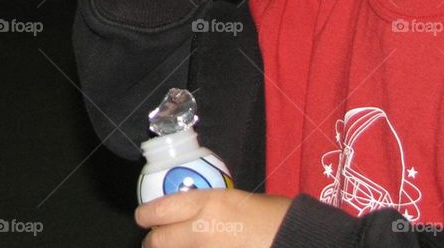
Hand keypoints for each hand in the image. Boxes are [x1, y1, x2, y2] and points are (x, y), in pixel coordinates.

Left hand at [136, 189, 291, 246]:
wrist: (300, 241)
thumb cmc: (278, 217)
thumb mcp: (239, 200)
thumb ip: (211, 206)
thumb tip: (195, 214)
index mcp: (208, 204)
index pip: (159, 210)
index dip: (146, 216)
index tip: (143, 218)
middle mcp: (202, 231)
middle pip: (158, 241)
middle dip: (154, 242)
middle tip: (155, 241)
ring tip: (179, 247)